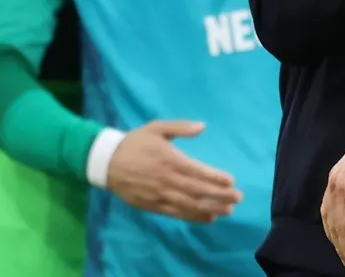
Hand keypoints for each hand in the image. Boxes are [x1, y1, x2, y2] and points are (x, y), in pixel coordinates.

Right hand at [107, 120, 243, 222]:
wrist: (106, 162)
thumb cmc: (135, 142)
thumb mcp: (157, 128)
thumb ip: (180, 127)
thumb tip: (202, 126)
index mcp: (170, 159)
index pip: (198, 172)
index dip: (216, 178)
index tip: (231, 180)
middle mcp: (167, 179)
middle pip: (198, 191)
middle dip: (220, 196)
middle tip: (238, 198)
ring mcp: (160, 194)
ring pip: (189, 205)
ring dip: (210, 209)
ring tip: (228, 210)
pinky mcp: (152, 205)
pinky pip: (176, 213)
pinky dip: (193, 217)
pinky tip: (208, 218)